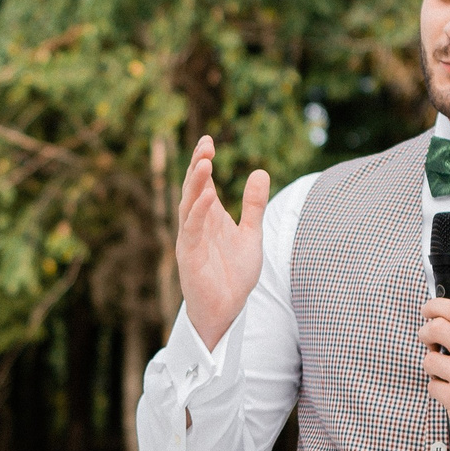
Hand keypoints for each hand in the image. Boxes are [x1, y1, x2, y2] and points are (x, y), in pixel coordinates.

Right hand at [175, 135, 270, 349]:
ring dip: (195, 184)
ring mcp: (191, 238)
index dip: (203, 161)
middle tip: (206, 144)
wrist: (227, 310)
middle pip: (193, 188)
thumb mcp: (251, 234)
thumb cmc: (234, 274)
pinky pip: (192, 229)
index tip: (209, 141)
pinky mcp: (190, 255)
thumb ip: (254, 206)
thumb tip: (260, 172)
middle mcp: (197, 223)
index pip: (204, 183)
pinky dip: (198, 212)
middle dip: (198, 165)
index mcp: (210, 216)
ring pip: (189, 205)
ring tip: (204, 162)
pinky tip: (207, 196)